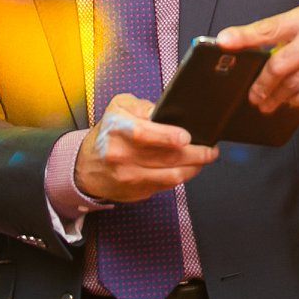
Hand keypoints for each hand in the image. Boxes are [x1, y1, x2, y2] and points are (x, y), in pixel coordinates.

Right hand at [74, 94, 218, 202]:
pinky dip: (182, 177)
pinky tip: (189, 168)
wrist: (87, 166)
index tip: (186, 137)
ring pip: (171, 176)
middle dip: (196, 154)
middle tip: (210, 149)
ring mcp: (129, 176)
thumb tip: (167, 111)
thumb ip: (143, 106)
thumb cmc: (109, 132)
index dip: (167, 136)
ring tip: (205, 158)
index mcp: (118, 129)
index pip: (143, 134)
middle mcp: (121, 155)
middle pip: (165, 157)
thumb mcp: (120, 107)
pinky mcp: (136, 192)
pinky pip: (167, 186)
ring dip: (194, 167)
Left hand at [217, 4, 298, 112]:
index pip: (270, 28)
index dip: (244, 36)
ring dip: (277, 97)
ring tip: (268, 102)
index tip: (223, 43)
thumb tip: (234, 41)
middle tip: (254, 95)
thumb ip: (276, 31)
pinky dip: (298, 102)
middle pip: (280, 65)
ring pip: (295, 85)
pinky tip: (292, 101)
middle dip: (261, 84)